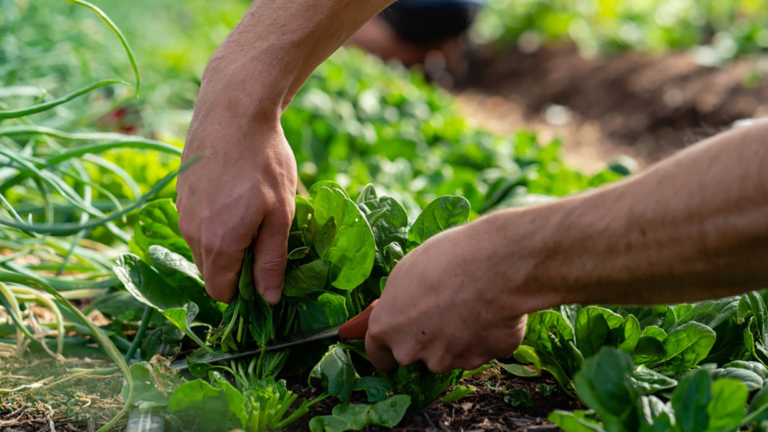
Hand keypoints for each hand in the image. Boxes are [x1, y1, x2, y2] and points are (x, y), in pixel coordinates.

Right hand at [176, 63, 296, 304]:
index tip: (265, 275)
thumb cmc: (263, 161)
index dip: (243, 292)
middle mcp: (191, 233)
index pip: (220, 292)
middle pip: (210, 271)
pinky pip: (196, 223)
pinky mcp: (180, 192)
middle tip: (264, 241)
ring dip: (225, 243)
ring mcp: (182, 210)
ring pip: (202, 246)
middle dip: (235, 268)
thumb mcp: (280, 214)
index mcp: (217, 244)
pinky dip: (214, 221)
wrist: (234, 109)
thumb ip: (272, 261)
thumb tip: (269, 300)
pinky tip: (235, 196)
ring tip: (252, 213)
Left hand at [365, 216, 533, 373]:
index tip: (400, 338)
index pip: (378, 355)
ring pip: (449, 355)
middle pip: (415, 355)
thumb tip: (398, 313)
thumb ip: (397, 305)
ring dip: (456, 339)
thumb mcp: (404, 274)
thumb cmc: (445, 258)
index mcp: (386, 329)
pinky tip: (491, 310)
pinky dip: (484, 337)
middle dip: (425, 341)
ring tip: (471, 303)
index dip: (389, 346)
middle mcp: (412, 352)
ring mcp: (447, 360)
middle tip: (443, 309)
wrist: (494, 263)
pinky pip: (481, 350)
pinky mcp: (481, 359)